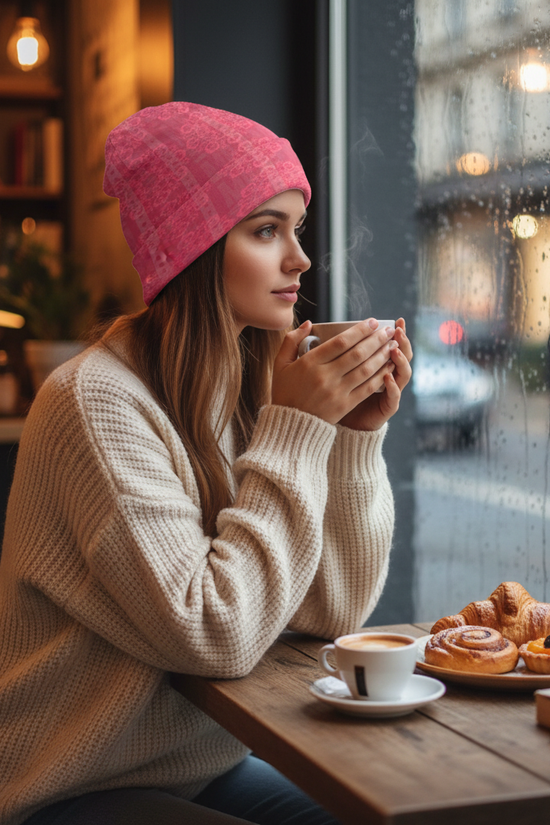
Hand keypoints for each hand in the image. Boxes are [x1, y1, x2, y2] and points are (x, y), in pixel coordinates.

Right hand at [271, 319, 402, 424]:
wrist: (291, 425)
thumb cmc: (285, 392)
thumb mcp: (280, 364)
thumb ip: (292, 341)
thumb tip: (309, 323)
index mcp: (309, 363)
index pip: (340, 342)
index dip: (360, 330)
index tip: (372, 322)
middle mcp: (325, 376)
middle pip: (357, 353)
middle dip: (376, 339)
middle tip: (388, 330)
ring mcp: (336, 392)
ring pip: (365, 369)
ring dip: (382, 355)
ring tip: (393, 344)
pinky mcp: (345, 405)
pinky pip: (367, 387)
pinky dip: (380, 375)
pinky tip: (389, 366)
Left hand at [338, 318, 412, 430]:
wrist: (348, 423)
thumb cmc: (342, 394)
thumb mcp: (341, 370)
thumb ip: (341, 352)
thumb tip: (330, 331)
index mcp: (380, 365)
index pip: (393, 346)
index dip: (396, 334)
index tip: (396, 321)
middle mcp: (390, 376)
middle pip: (403, 356)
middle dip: (402, 342)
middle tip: (398, 330)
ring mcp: (391, 392)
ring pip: (403, 374)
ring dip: (401, 361)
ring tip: (394, 350)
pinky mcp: (387, 407)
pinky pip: (394, 396)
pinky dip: (392, 386)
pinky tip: (387, 376)